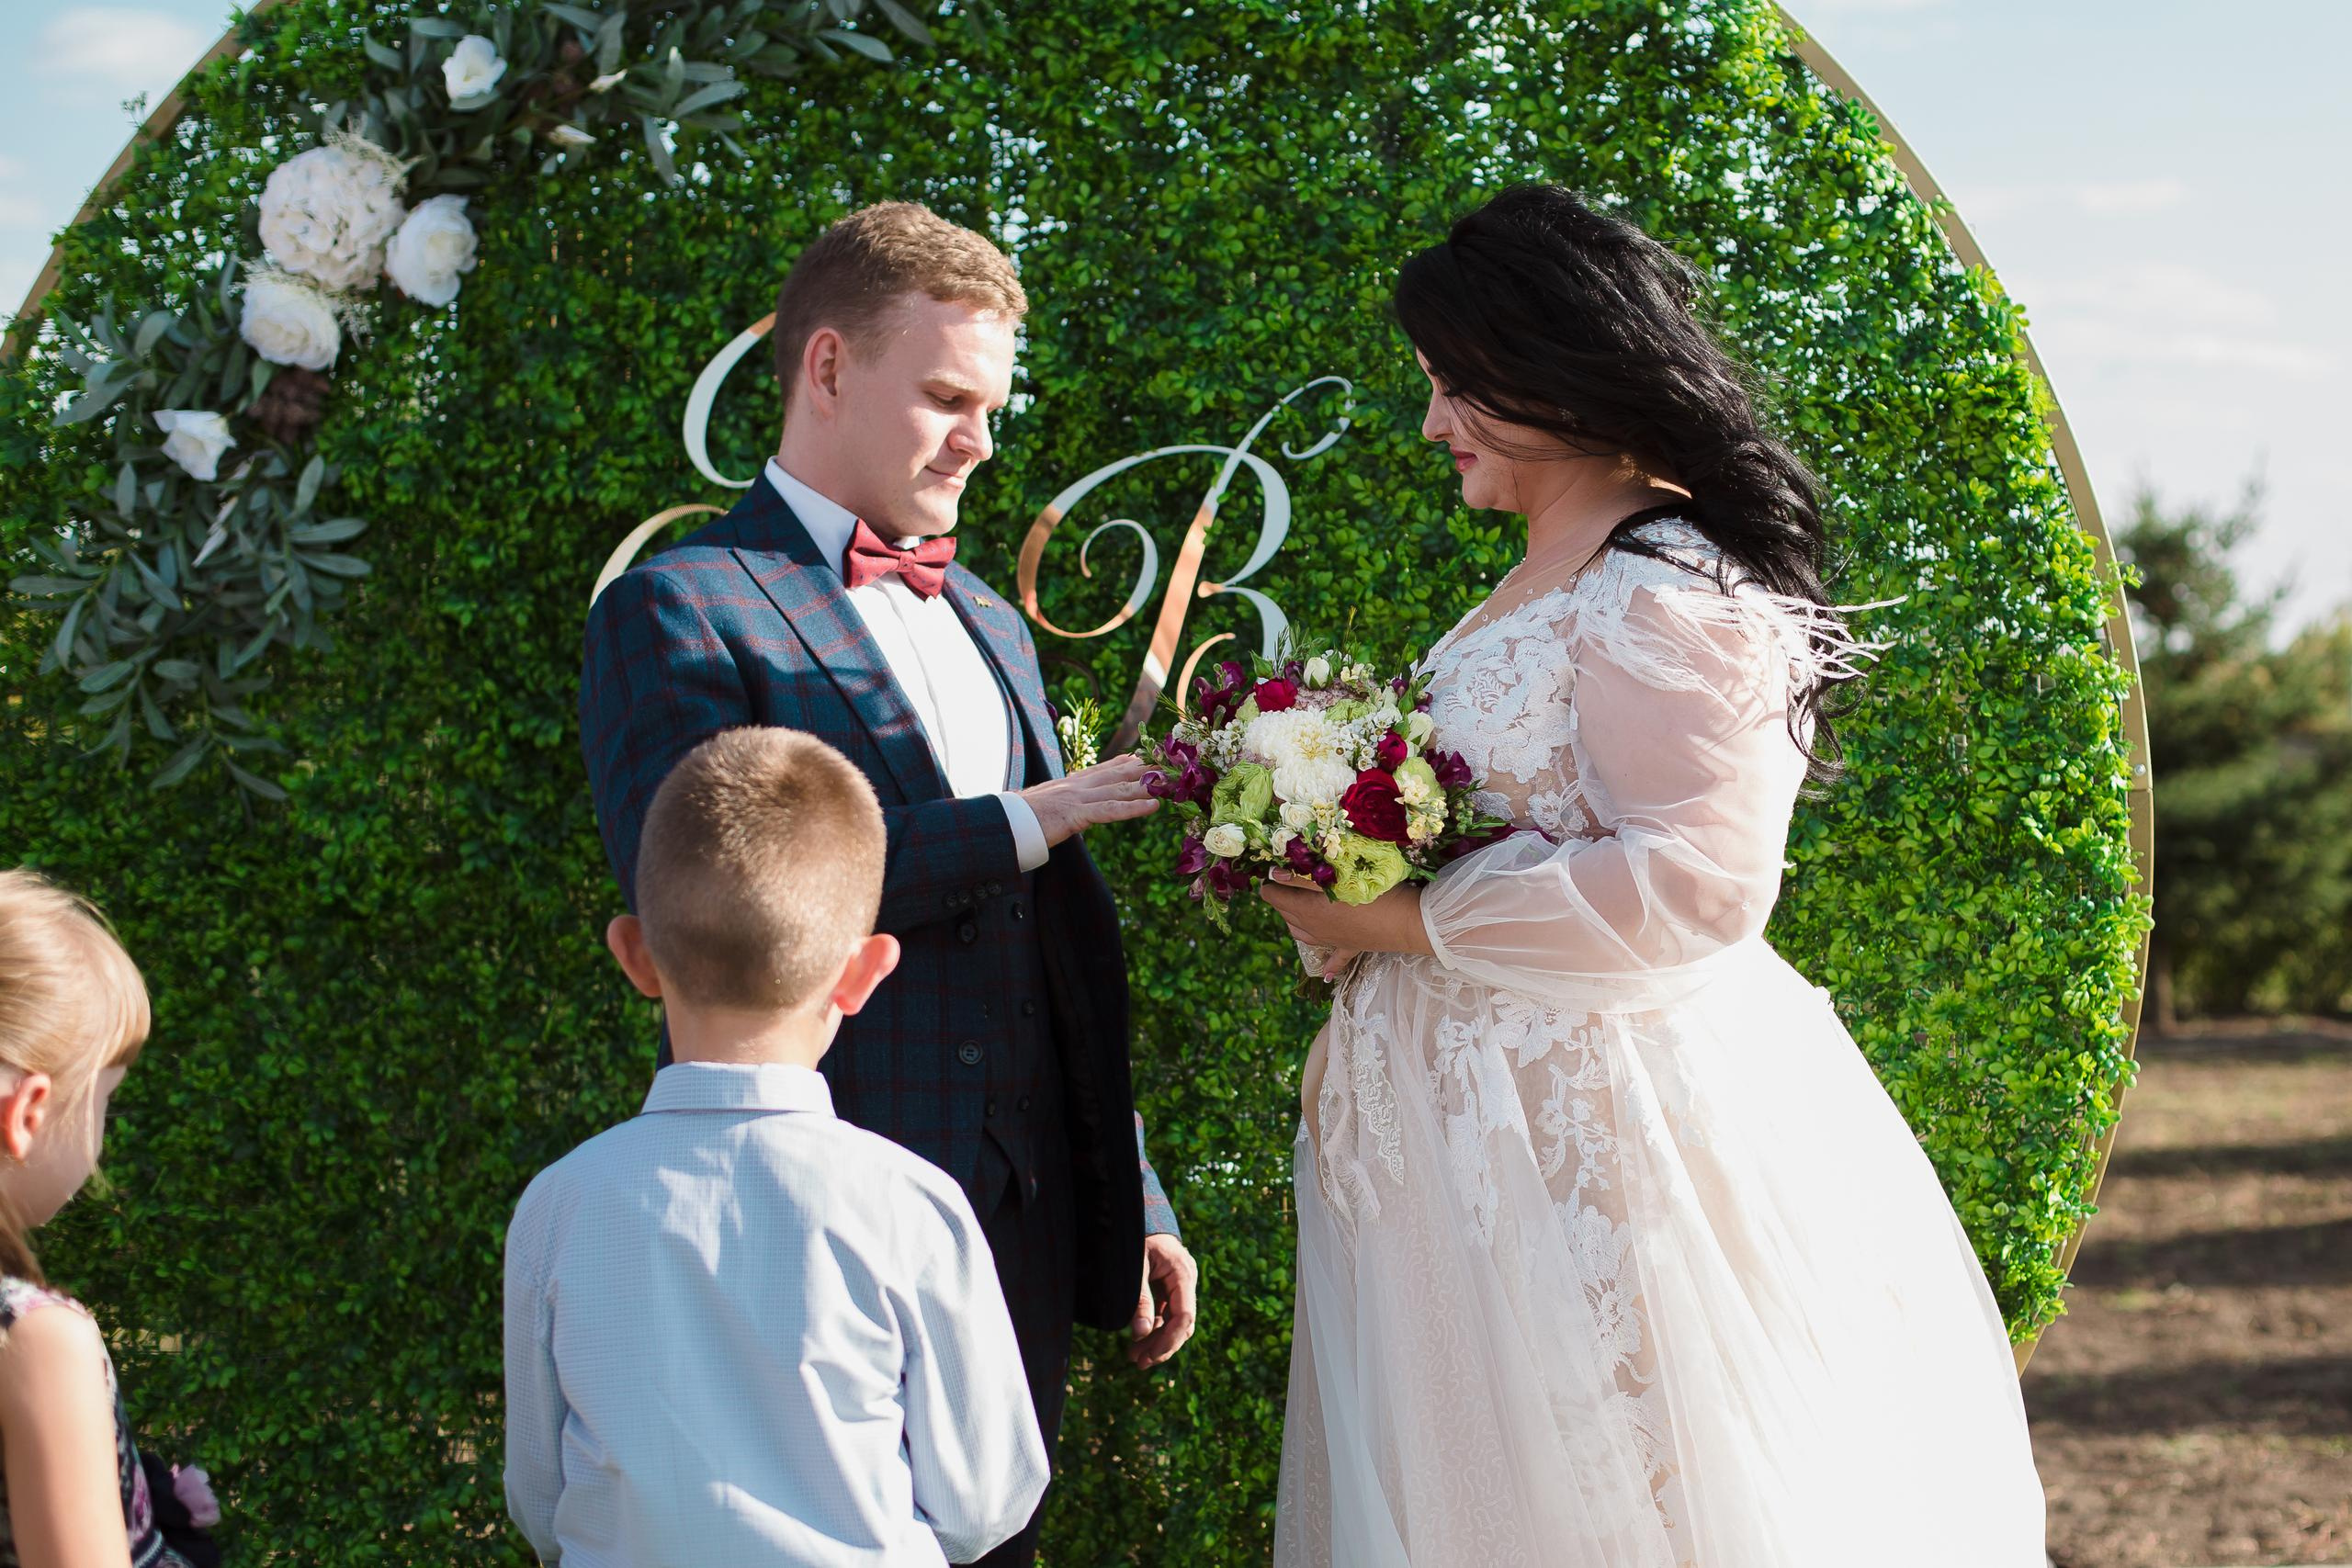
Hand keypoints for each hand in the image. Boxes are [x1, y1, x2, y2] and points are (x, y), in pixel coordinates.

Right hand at [1021, 754, 1160, 846]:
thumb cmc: (1017, 819)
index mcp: (1070, 784)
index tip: (1146, 755)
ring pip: (1120, 789)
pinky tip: (1154, 807)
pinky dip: (1134, 808)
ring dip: (1148, 786)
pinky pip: (1110, 811)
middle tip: (1171, 762)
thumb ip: (1060, 804)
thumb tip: (1067, 810)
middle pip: (1118, 774)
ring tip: (1172, 782)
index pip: (1104, 769)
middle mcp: (1077, 785)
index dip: (1127, 762)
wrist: (1001, 824)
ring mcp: (1077, 798)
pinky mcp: (1075, 815)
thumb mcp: (1044, 806)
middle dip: (1146, 768)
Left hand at [1127, 1233, 1198, 1369]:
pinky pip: (1166, 1314)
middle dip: (1162, 1346)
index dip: (1168, 1340)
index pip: (1184, 1316)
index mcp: (1183, 1273)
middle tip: (1138, 1363)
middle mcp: (1187, 1280)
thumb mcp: (1134, 1266)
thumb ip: (1139, 1298)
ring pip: (1175, 1322)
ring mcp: (1180, 1285)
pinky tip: (1138, 1342)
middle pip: (1183, 1324)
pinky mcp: (1170, 1288)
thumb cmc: (1136, 1235)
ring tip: (1134, 1358)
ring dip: (1157, 1341)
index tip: (1149, 1356)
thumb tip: (1140, 1333)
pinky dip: (1154, 1329)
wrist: (1140, 1213)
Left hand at [1260, 870, 1433, 959]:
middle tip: (1282, 880)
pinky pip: (1335, 959)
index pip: (1275, 897)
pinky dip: (1329, 965)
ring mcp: (1332, 941)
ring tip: (1294, 908)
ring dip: (1294, 922)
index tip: (1270, 870)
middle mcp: (1314, 928)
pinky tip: (1326, 976)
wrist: (1407, 922)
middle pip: (1286, 913)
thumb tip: (1273, 876)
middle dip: (1280, 898)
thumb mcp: (1336, 879)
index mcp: (1307, 910)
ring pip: (1302, 934)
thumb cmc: (1373, 894)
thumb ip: (1302, 877)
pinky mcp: (1351, 947)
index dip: (1270, 883)